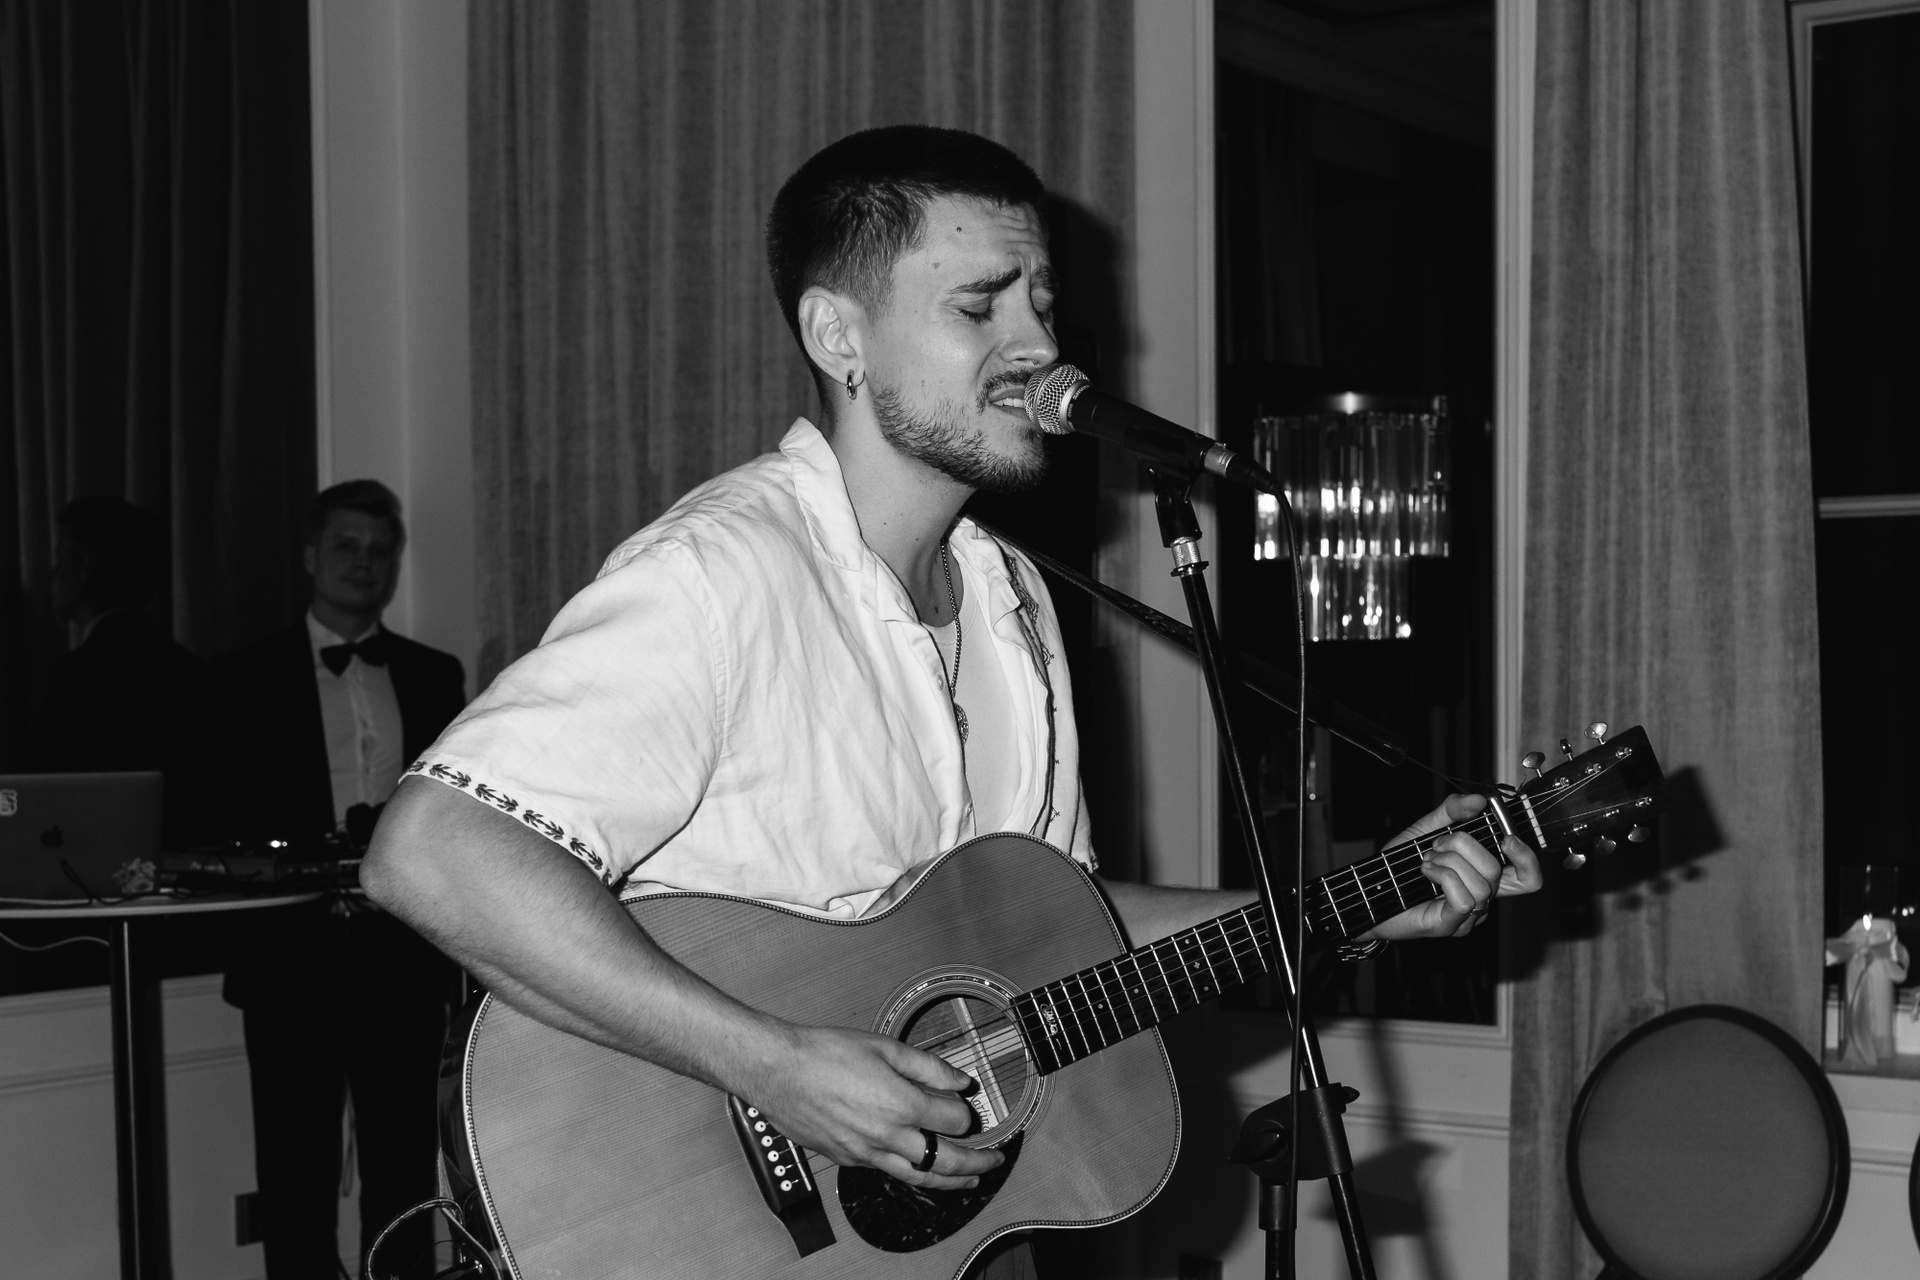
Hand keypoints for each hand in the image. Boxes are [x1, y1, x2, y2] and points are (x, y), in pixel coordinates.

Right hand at [746, 1024, 1004, 1191]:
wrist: (777, 1071)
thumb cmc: (824, 1053)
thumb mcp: (884, 1046)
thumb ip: (928, 1066)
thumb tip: (959, 1080)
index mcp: (901, 1104)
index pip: (954, 1120)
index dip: (966, 1111)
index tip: (966, 1103)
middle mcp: (887, 1135)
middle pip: (945, 1161)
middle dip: (977, 1163)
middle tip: (994, 1160)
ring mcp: (866, 1153)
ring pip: (918, 1177)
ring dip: (950, 1182)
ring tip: (969, 1182)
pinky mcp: (847, 1159)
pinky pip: (887, 1172)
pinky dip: (911, 1173)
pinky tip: (917, 1168)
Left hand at [1360, 793, 1542, 941]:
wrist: (1369, 895)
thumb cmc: (1398, 869)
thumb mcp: (1425, 830)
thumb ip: (1452, 811)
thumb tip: (1480, 800)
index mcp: (1482, 876)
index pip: (1527, 876)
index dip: (1526, 856)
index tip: (1506, 837)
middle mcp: (1482, 899)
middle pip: (1498, 871)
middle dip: (1465, 846)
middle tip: (1437, 845)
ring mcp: (1468, 916)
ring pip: (1482, 884)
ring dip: (1448, 862)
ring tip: (1427, 861)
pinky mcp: (1451, 925)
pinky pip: (1463, 898)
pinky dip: (1443, 876)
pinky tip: (1426, 872)